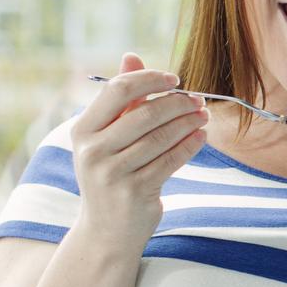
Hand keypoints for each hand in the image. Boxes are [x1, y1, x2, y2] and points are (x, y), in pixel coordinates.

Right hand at [69, 52, 207, 249]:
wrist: (107, 230)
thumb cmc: (111, 174)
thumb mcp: (107, 137)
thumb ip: (121, 99)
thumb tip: (131, 56)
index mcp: (82, 130)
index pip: (119, 90)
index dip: (150, 79)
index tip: (174, 79)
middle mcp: (92, 150)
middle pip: (145, 112)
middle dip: (178, 102)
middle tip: (198, 99)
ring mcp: (112, 172)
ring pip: (161, 137)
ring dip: (189, 122)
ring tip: (204, 115)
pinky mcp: (135, 191)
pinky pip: (171, 160)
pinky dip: (190, 145)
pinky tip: (201, 136)